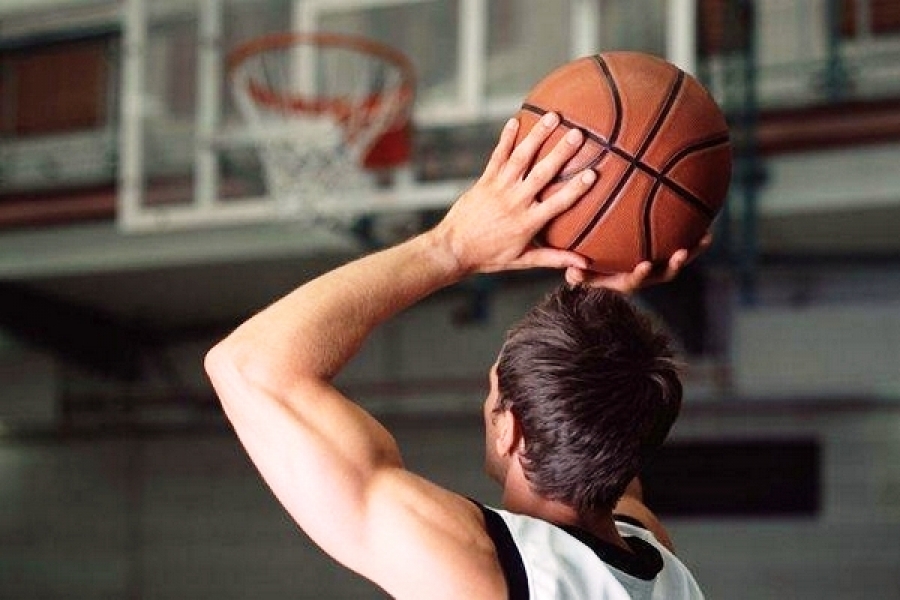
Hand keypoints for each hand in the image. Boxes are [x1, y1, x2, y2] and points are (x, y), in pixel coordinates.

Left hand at [429, 113, 595, 274]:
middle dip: (560, 153)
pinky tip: (516, 120)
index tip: (593, 173)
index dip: (576, 188)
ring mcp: (499, 189)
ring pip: (520, 158)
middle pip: (542, 174)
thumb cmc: (490, 257)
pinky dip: (506, 138)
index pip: (557, 203)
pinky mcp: (484, 181)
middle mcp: (515, 203)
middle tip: (578, 134)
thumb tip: (582, 264)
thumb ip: (553, 258)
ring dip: (537, 136)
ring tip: (553, 117)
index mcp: (528, 223)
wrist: (453, 250)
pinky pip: (497, 156)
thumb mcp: (523, 260)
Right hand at [564, 232, 712, 293]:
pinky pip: (681, 245)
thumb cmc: (588, 268)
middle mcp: (645, 275)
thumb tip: (571, 271)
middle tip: (682, 253)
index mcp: (625, 280)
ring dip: (692, 252)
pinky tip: (706, 223)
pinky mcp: (663, 255)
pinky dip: (693, 237)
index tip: (645, 264)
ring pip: (677, 261)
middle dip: (674, 265)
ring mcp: (656, 265)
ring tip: (705, 238)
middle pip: (663, 274)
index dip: (641, 274)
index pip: (634, 281)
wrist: (603, 264)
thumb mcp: (579, 273)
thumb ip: (577, 274)